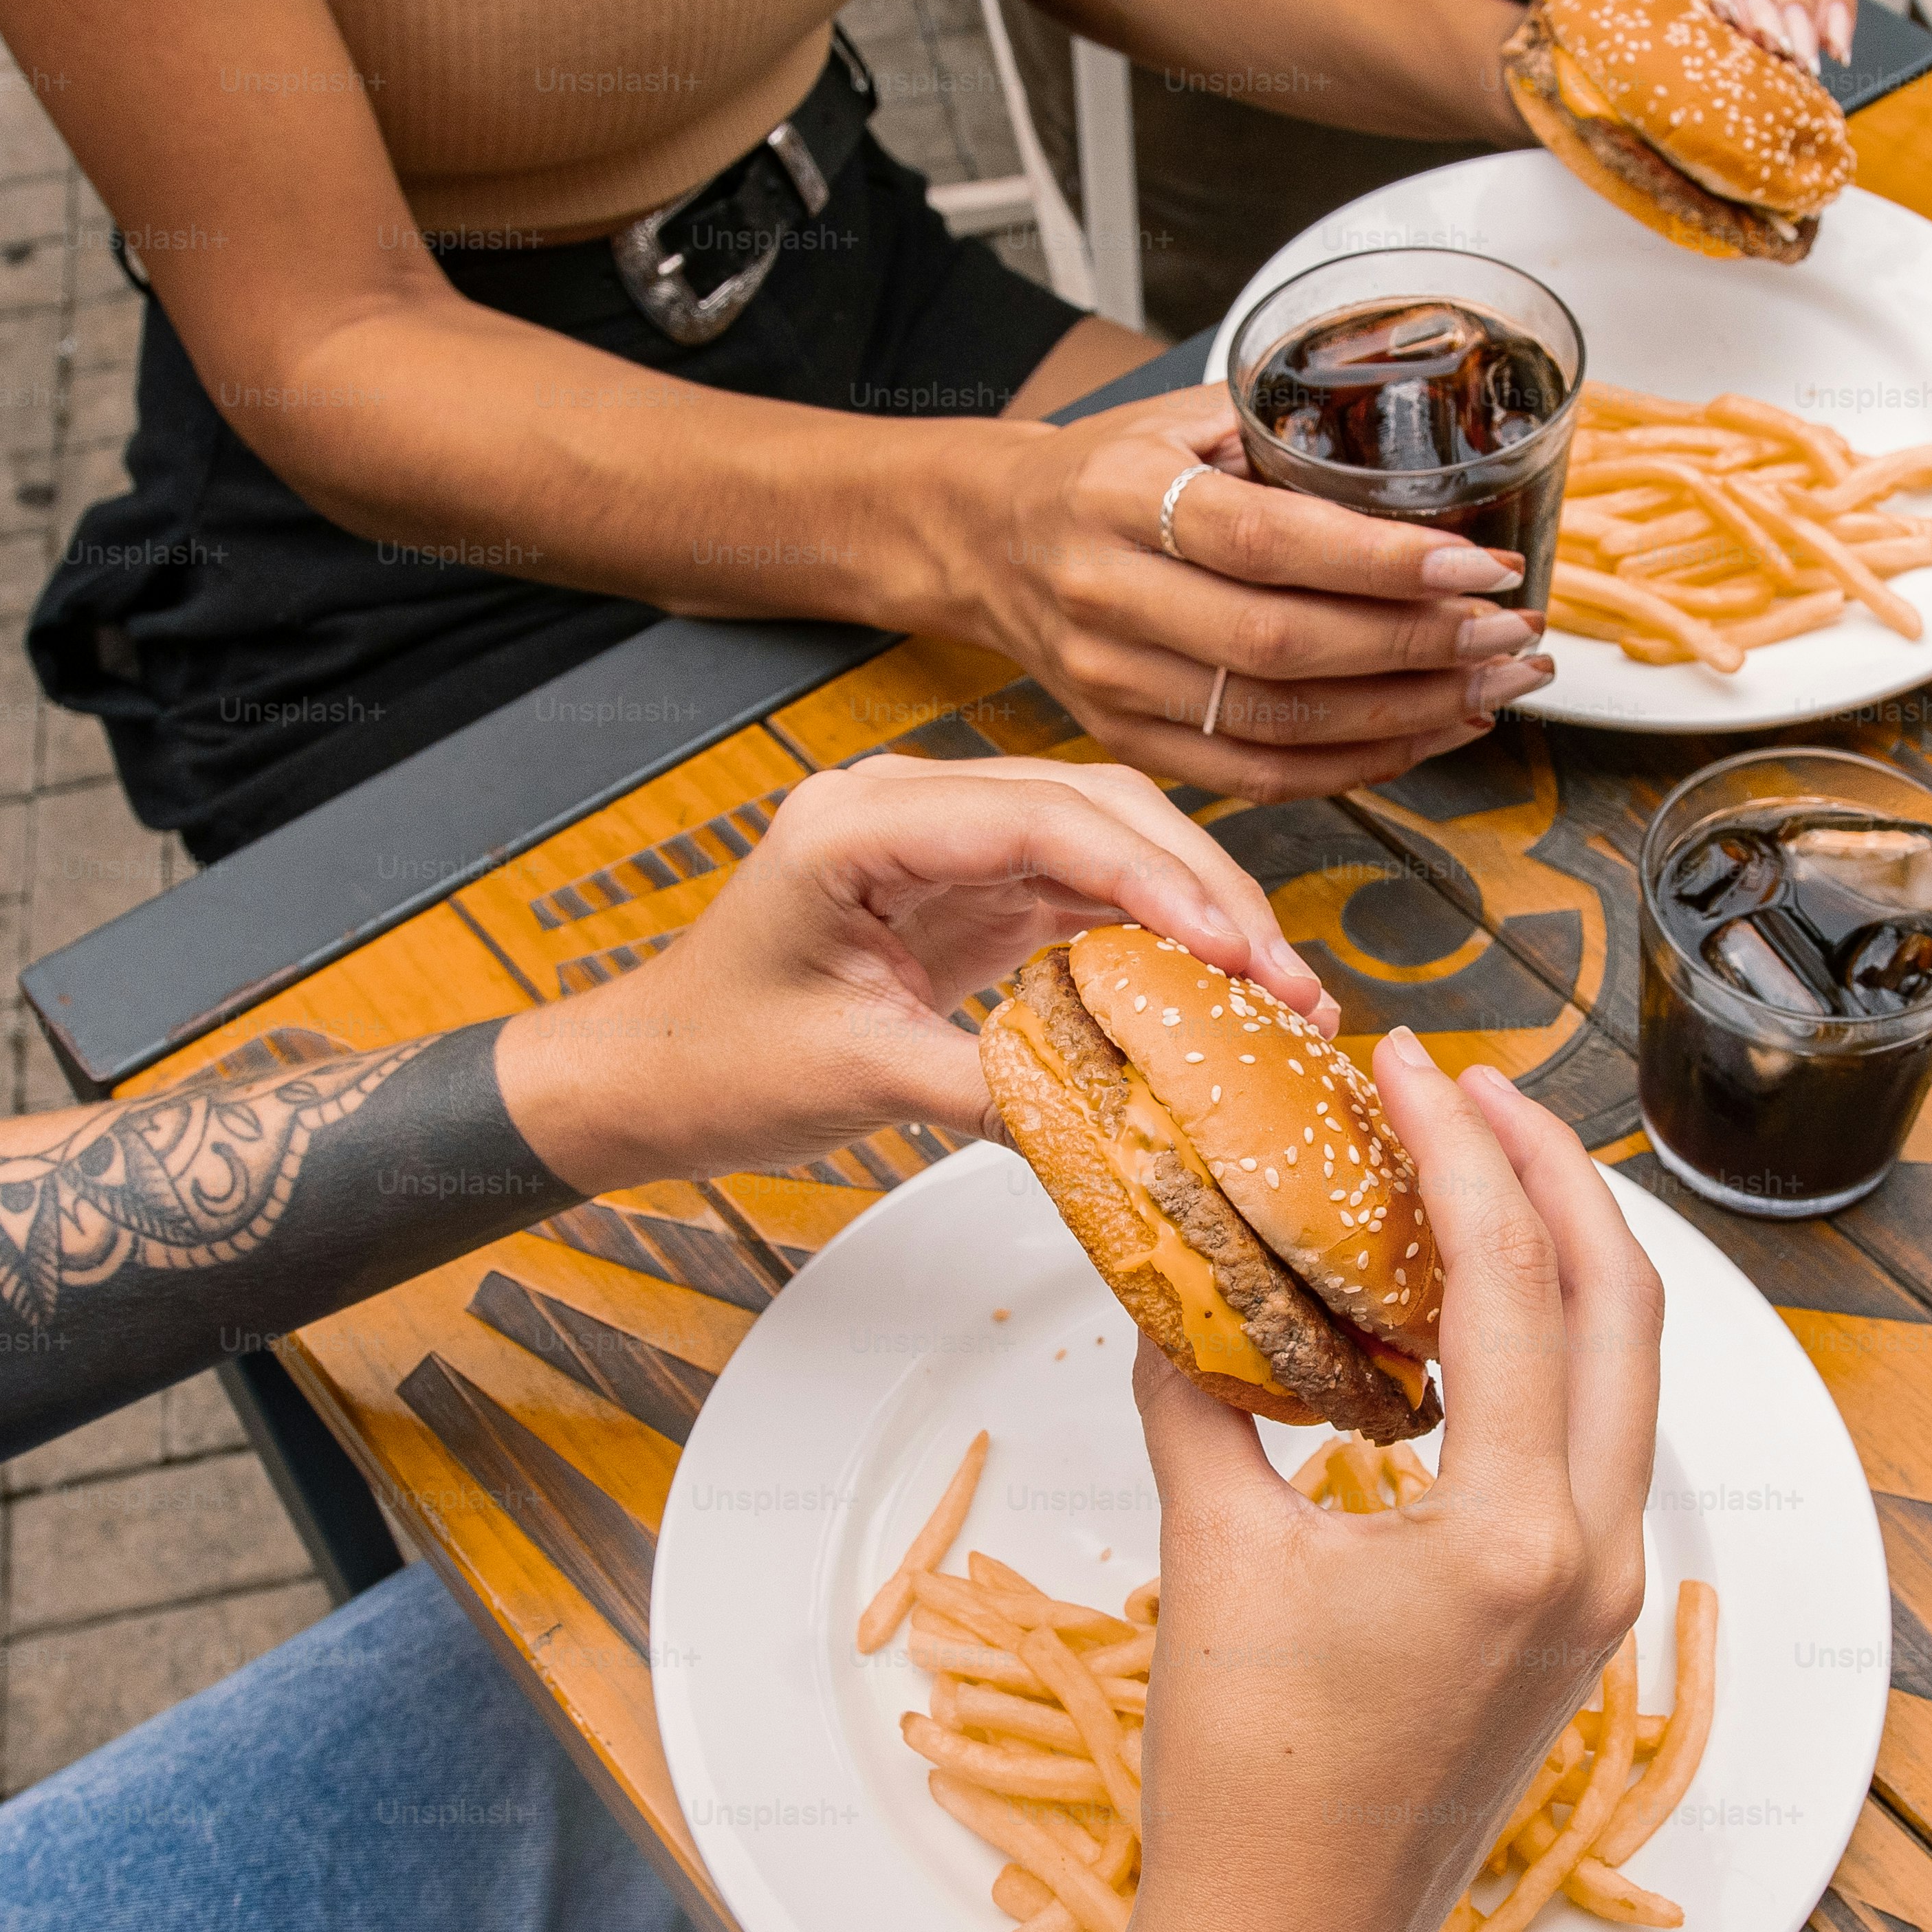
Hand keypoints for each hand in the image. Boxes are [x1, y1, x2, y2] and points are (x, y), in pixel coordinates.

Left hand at [499, 755, 1337, 1189]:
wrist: (645, 1078)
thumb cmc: (716, 1064)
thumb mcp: (856, 1081)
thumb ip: (989, 1091)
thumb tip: (1126, 1125)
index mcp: (861, 822)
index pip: (1044, 819)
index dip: (1156, 880)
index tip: (1237, 951)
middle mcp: (908, 806)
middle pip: (1098, 808)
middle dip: (1203, 887)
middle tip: (1286, 979)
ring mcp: (944, 841)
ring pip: (1107, 841)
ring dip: (1195, 909)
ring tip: (1276, 989)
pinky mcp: (968, 886)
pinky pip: (1085, 890)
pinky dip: (1157, 934)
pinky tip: (1215, 988)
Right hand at [935, 383, 1553, 802]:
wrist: (987, 538)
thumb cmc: (1110, 470)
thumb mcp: (1182, 418)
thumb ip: (1286, 437)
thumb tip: (1432, 464)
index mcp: (1121, 494)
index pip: (1266, 540)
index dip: (1381, 563)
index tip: (1477, 566)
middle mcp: (1107, 594)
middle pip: (1281, 647)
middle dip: (1419, 647)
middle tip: (1511, 634)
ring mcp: (1111, 681)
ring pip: (1279, 725)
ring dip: (1408, 714)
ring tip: (1496, 684)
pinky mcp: (1126, 741)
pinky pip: (1259, 777)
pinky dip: (1358, 765)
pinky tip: (1432, 732)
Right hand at [1118, 1029, 1663, 1931]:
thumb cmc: (1249, 1782)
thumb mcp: (1209, 1557)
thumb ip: (1199, 1397)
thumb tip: (1181, 1277)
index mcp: (1514, 1535)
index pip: (1512, 1283)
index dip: (1462, 1150)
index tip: (1407, 1064)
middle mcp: (1593, 1553)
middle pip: (1624, 1300)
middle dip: (1554, 1170)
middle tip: (1468, 1085)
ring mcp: (1604, 1587)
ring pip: (1630, 1365)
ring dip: (1567, 1249)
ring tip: (1479, 1162)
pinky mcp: (1584, 1612)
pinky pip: (1600, 1432)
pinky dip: (1556, 1340)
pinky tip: (1475, 1301)